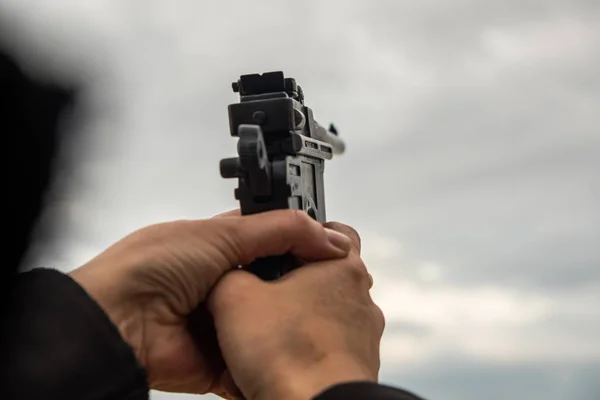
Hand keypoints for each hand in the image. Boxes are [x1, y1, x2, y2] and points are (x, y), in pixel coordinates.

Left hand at [69, 210, 351, 396]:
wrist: (119, 323)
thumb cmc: (152, 267)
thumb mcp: (223, 234)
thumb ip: (280, 230)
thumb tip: (329, 237)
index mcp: (221, 245)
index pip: (274, 239)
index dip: (302, 243)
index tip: (334, 250)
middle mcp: (225, 282)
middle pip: (275, 283)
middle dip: (300, 286)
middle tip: (338, 289)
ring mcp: (223, 321)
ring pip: (270, 323)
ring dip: (290, 324)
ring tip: (329, 322)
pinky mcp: (222, 359)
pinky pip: (255, 362)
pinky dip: (272, 361)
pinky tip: (302, 354)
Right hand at [208, 222, 384, 399]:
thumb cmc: (287, 354)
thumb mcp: (233, 298)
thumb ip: (228, 272)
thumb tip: (225, 274)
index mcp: (342, 267)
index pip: (335, 230)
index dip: (306, 234)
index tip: (282, 246)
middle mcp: (360, 298)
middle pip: (325, 275)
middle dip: (295, 282)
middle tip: (263, 293)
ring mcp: (362, 334)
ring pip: (325, 313)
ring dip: (300, 318)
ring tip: (267, 333)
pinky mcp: (357, 366)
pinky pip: (327, 347)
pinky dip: (307, 349)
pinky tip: (279, 360)